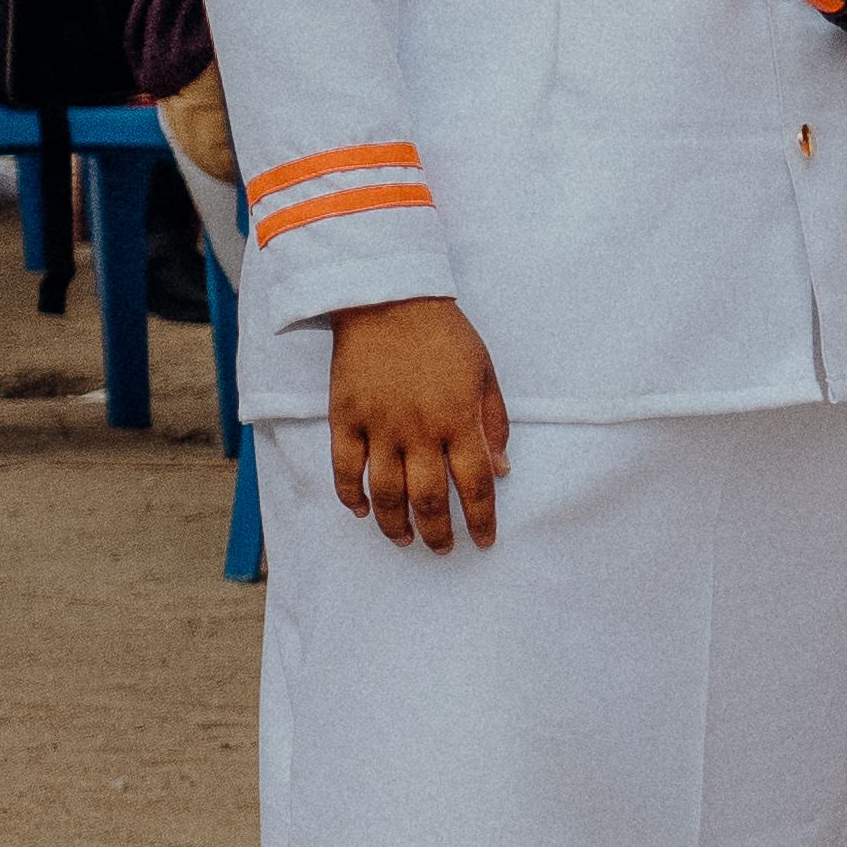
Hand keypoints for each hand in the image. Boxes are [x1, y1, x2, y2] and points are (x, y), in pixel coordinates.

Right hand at [326, 297, 506, 553]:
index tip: (483, 541)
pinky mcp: (345, 417)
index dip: (481, 519)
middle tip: (441, 549)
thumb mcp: (485, 373)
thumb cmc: (445, 335)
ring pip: (385, 493)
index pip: (476, 484)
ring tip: (405, 539)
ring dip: (395, 525)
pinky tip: (361, 511)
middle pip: (429, 499)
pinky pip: (345, 469)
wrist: (389, 297)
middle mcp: (419, 430)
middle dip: (438, 533)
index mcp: (458, 419)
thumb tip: (502, 471)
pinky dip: (351, 495)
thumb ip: (495, 424)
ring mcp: (378, 425)